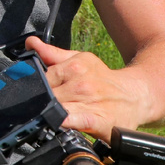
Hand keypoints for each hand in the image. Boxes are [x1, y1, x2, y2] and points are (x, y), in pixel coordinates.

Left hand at [25, 36, 153, 138]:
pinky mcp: (97, 121)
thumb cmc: (103, 79)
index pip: (41, 78)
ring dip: (47, 112)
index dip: (32, 87)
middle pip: (46, 94)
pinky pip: (74, 120)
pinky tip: (57, 121)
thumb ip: (52, 54)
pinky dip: (63, 121)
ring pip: (55, 107)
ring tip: (45, 115)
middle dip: (38, 102)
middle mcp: (81, 83)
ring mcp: (90, 102)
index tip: (28, 93)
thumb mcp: (80, 60)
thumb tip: (30, 43)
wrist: (136, 97)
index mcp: (75, 66)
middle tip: (37, 108)